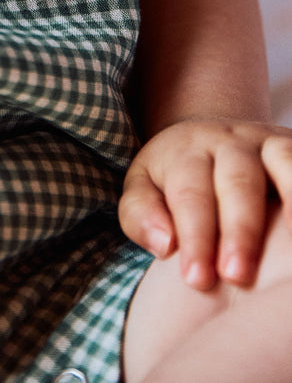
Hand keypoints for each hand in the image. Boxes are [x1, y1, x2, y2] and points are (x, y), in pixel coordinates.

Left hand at [119, 119, 291, 289]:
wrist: (208, 137)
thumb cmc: (173, 178)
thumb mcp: (143, 189)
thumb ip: (140, 215)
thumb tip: (164, 244)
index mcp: (186, 151)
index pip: (190, 194)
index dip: (195, 237)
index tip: (197, 280)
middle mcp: (228, 141)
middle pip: (237, 181)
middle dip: (239, 230)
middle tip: (236, 276)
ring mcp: (265, 142)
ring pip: (282, 161)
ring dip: (291, 202)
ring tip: (291, 251)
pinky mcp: (289, 146)